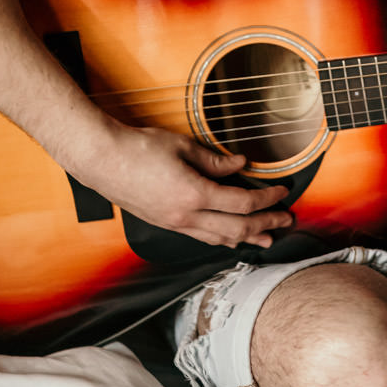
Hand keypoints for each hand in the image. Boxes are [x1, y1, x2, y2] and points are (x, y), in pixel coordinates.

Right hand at [66, 122, 293, 247]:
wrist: (101, 160)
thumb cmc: (138, 148)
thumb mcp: (183, 147)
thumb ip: (216, 160)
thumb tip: (241, 165)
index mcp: (194, 195)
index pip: (242, 203)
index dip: (267, 199)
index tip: (282, 192)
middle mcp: (185, 216)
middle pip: (236, 228)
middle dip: (265, 225)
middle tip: (286, 221)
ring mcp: (174, 224)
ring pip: (218, 239)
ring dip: (246, 238)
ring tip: (266, 239)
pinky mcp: (164, 224)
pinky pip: (201, 237)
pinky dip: (222, 238)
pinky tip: (230, 236)